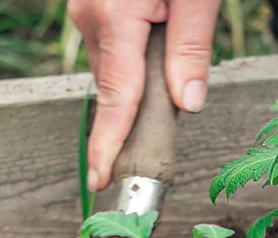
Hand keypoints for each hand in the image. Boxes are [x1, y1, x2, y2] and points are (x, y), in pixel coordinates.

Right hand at [68, 0, 220, 190]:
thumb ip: (191, 47)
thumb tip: (187, 104)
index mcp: (117, 15)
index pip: (116, 97)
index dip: (107, 145)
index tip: (100, 180)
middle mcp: (92, 16)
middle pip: (116, 85)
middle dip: (143, 103)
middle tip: (181, 98)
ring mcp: (87, 10)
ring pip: (114, 66)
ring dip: (141, 73)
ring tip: (173, 41)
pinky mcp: (90, 5)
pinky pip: (112, 45)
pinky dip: (133, 55)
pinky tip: (158, 32)